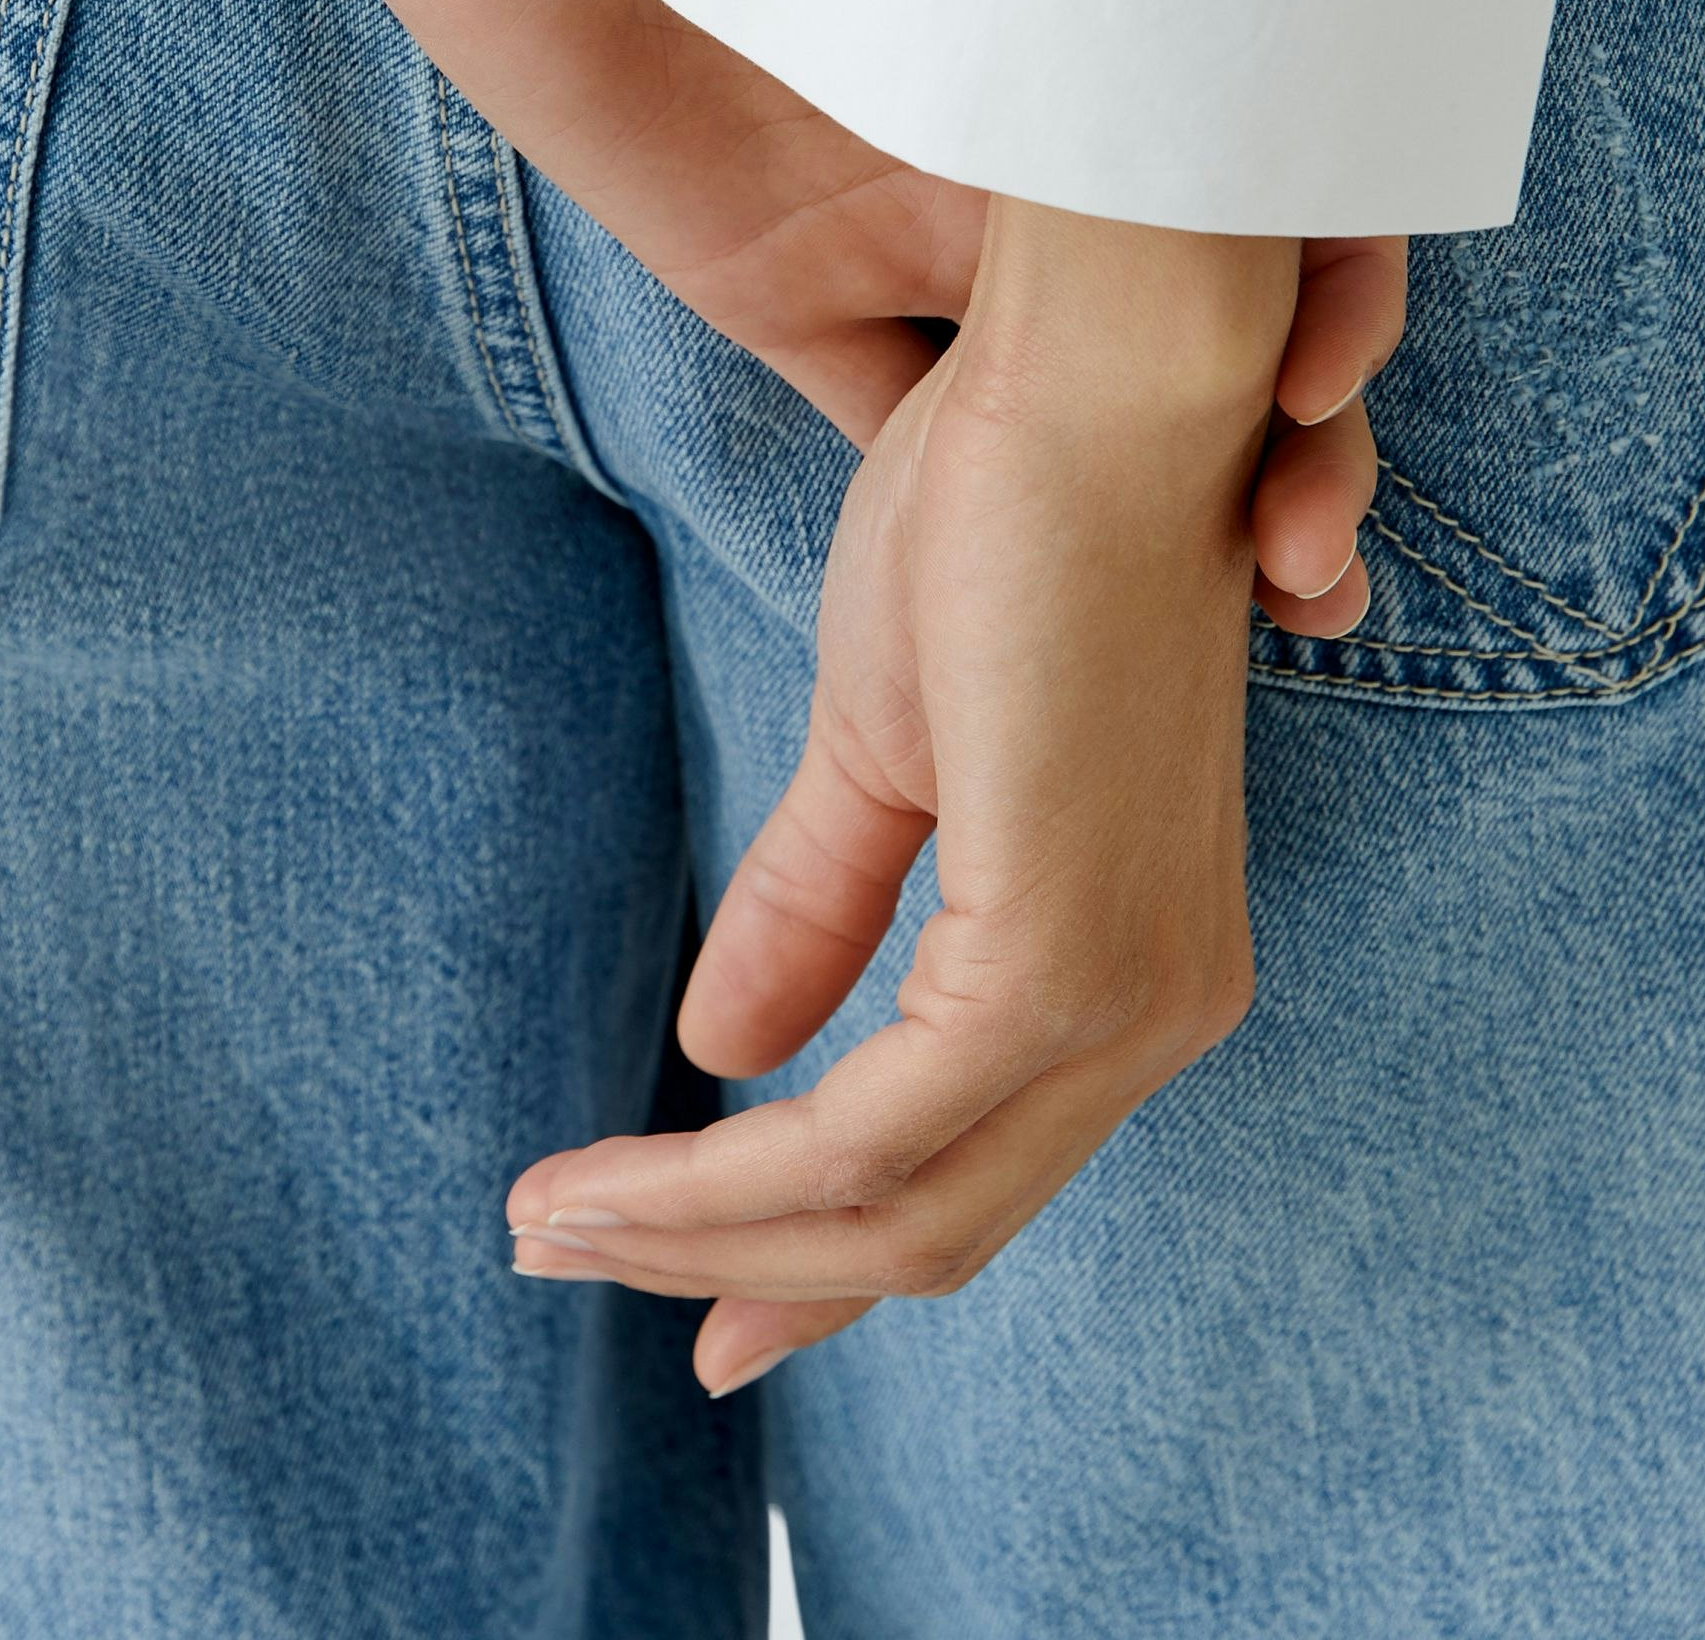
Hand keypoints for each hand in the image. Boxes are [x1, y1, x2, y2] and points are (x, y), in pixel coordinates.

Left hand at [25, 0, 1395, 572]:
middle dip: (1281, 430)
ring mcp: (904, 221)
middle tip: (1306, 540)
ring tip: (1214, 598)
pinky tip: (1024, 607)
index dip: (1332, 266)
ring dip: (1152, 502)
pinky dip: (953, 523)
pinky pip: (889, 426)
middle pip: (1198, 313)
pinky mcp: (779, 289)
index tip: (1324, 352)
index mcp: (1081, 21)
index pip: (1262, 169)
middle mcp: (1022, 138)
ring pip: (1069, 397)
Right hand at [505, 202, 1290, 1386]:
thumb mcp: (882, 737)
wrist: (1093, 390)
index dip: (811, 1255)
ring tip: (544, 1224)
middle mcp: (1159, 1011)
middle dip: (731, 1266)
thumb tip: (717, 1045)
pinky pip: (870, 1133)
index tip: (699, 1315)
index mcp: (1132, 960)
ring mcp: (1121, 997)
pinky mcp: (1059, 960)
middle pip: (929, 1228)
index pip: (965, 1173)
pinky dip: (727, 1175)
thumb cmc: (1010, 516)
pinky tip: (616, 1175)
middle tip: (561, 1261)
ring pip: (892, 1207)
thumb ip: (820, 897)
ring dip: (697, 1234)